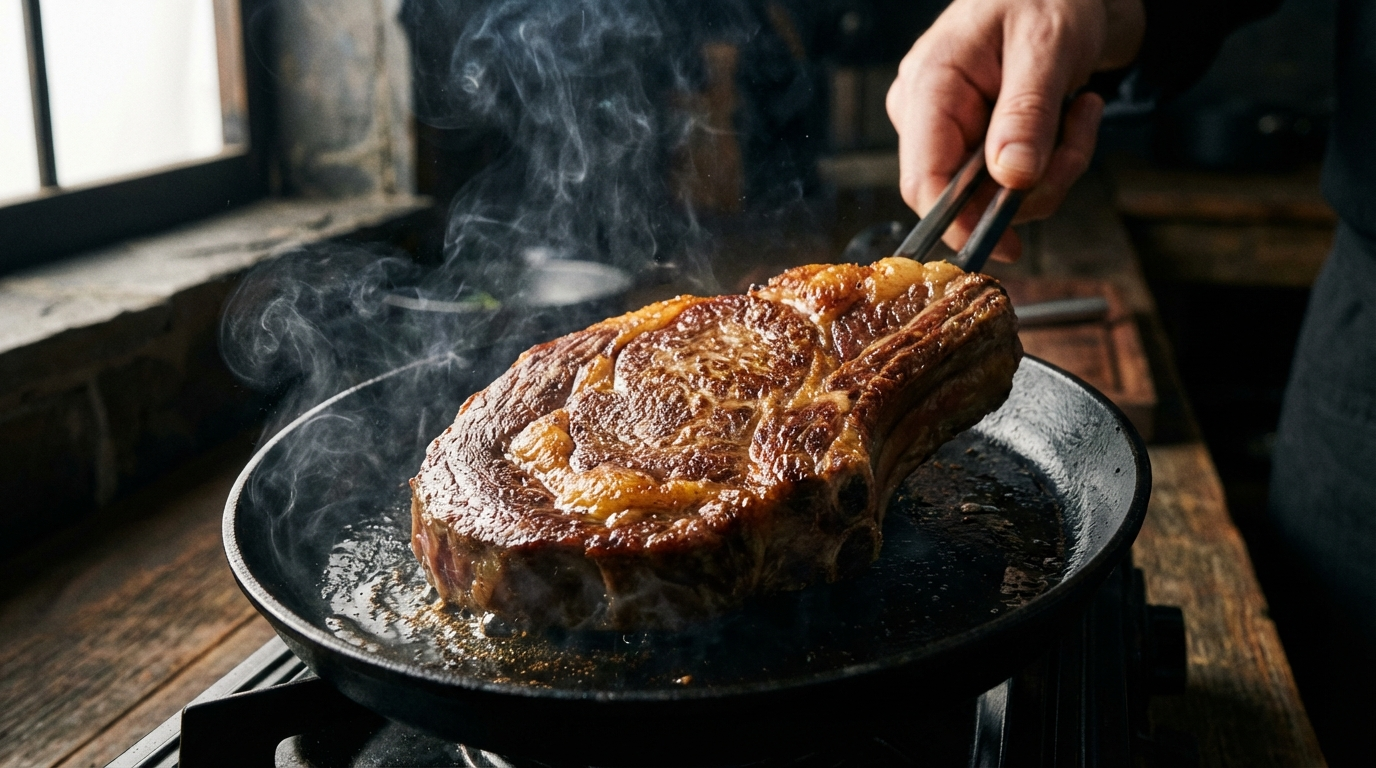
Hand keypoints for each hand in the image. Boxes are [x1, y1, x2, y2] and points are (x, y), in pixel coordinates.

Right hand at [886, 0, 1144, 260]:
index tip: (1006, 245)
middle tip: (1077, 140)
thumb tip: (1010, 178)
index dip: (958, 222)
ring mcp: (957, 130)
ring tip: (1081, 112)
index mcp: (929, 87)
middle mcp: (932, 115)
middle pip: (967, 196)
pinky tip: (1075, 111)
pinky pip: (1018, 179)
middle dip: (1032, 185)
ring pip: (1000, 195)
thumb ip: (1026, 113)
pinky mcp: (985, 140)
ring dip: (1056, 167)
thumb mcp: (1046, 47)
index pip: (923, 180)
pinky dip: (1058, 157)